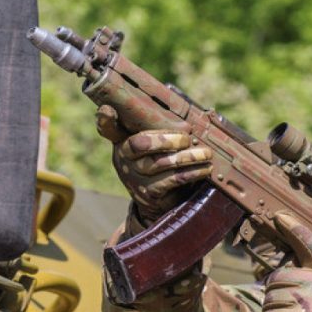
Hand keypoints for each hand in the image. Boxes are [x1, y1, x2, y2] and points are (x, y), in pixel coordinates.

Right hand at [96, 105, 212, 223]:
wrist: (159, 202)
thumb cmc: (161, 164)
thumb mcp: (156, 148)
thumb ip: (162, 132)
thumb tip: (189, 122)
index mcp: (123, 142)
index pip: (109, 129)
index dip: (105, 120)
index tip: (107, 110)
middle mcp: (124, 159)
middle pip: (141, 144)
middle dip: (166, 139)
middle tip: (187, 138)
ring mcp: (134, 177)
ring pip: (161, 162)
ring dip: (188, 157)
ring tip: (206, 153)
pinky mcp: (148, 193)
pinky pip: (172, 180)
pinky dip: (192, 173)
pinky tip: (205, 168)